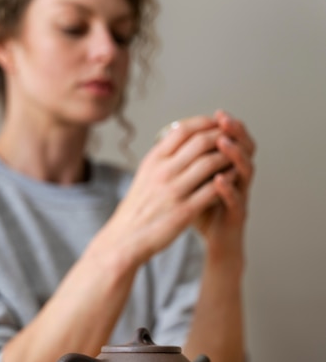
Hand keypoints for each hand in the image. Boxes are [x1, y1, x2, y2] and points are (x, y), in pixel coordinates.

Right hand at [98, 115, 234, 266]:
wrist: (126, 238)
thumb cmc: (138, 207)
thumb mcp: (145, 174)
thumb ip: (163, 156)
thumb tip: (180, 136)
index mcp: (153, 160)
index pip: (182, 130)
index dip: (204, 123)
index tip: (216, 124)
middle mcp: (163, 172)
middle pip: (200, 142)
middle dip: (221, 137)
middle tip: (233, 138)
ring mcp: (174, 191)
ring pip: (210, 163)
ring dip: (227, 158)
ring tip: (236, 158)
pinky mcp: (184, 211)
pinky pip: (213, 190)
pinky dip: (226, 181)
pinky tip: (232, 179)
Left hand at [193, 110, 255, 265]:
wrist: (214, 243)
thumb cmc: (202, 212)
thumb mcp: (192, 183)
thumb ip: (188, 164)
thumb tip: (171, 139)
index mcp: (228, 168)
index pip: (234, 141)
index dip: (227, 127)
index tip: (217, 113)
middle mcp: (239, 179)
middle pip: (246, 149)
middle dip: (235, 133)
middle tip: (224, 119)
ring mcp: (241, 197)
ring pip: (245, 171)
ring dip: (234, 155)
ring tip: (223, 143)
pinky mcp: (237, 216)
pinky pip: (237, 200)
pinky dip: (228, 189)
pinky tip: (220, 179)